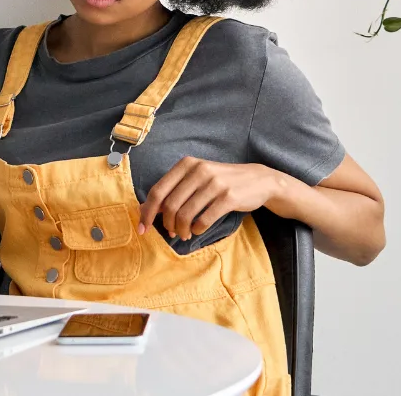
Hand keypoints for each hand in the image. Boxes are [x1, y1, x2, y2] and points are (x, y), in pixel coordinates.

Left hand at [137, 158, 283, 240]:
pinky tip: (197, 230)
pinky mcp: (228, 197)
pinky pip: (204, 219)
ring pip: (185, 214)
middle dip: (167, 224)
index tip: (143, 228)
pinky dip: (196, 229)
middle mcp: (198, 170)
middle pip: (170, 205)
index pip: (158, 191)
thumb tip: (144, 208)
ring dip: (181, 230)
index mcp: (186, 164)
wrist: (258, 180)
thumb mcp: (195, 179)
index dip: (147, 212)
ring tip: (184, 234)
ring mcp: (214, 183)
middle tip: (171, 233)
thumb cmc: (220, 182)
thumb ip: (171, 191)